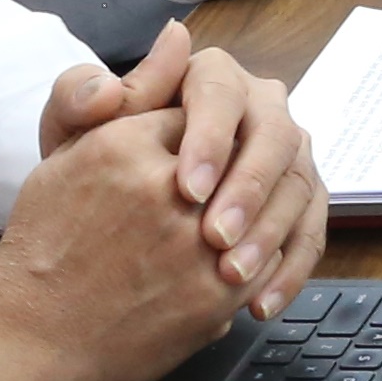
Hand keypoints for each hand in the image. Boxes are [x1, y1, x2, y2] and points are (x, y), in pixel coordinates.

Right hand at [0, 106, 256, 380]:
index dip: (199, 140)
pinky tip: (224, 266)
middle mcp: (164, 189)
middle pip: (237, 157)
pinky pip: (268, 260)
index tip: (187, 161)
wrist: (30, 339)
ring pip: (263, 207)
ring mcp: (195, 245)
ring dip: (251, 215)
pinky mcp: (214, 295)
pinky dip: (257, 259)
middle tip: (207, 199)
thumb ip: (129, 96)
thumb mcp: (67, 155)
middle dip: (230, 177)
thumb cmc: (45, 247)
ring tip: (216, 232)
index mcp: (124, 145)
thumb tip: (179, 36)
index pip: (200, 112)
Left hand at [36, 22, 328, 304]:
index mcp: (209, 78)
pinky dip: (291, 269)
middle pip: (276, 135)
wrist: (106, 228)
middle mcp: (257, 108)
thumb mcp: (71, 133)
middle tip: (215, 237)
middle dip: (249, 189)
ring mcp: (283, 155)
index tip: (187, 190)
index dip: (211, 138)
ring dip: (272, 233)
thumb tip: (110, 89)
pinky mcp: (297, 202)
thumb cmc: (90, 172)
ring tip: (233, 277)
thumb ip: (78, 99)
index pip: (222, 91)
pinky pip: (310, 230)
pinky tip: (260, 303)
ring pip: (299, 184)